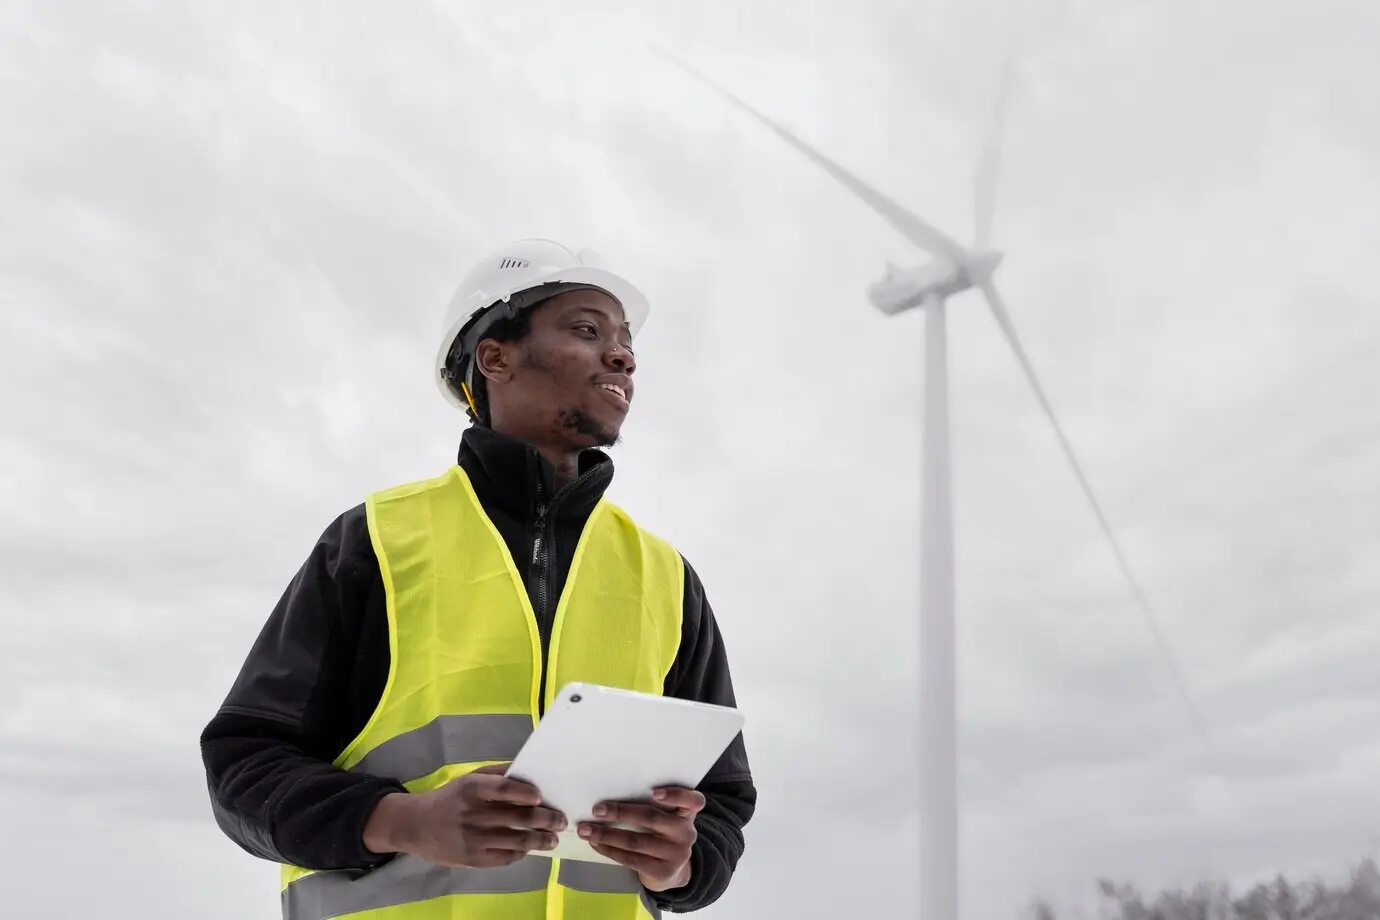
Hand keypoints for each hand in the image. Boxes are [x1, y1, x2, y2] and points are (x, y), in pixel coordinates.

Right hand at [363, 763, 566, 867]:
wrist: (416, 826)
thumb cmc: (449, 798)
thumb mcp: (469, 779)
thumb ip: (497, 774)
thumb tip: (530, 772)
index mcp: (472, 789)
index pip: (503, 789)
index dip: (525, 793)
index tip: (541, 797)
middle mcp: (473, 814)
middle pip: (517, 818)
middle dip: (545, 820)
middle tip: (561, 820)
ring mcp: (474, 840)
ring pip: (517, 841)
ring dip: (540, 840)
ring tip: (553, 839)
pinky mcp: (473, 859)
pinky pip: (506, 857)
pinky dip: (522, 852)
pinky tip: (531, 848)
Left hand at [577, 786, 704, 891]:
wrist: (672, 872)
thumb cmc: (663, 835)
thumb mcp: (667, 820)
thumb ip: (654, 807)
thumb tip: (612, 795)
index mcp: (687, 814)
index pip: (693, 801)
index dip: (676, 795)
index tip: (654, 792)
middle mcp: (686, 833)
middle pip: (652, 818)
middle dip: (621, 812)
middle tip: (598, 809)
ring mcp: (676, 854)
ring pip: (636, 841)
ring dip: (607, 834)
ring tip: (586, 830)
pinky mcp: (662, 871)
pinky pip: (630, 859)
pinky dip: (610, 850)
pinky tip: (596, 843)